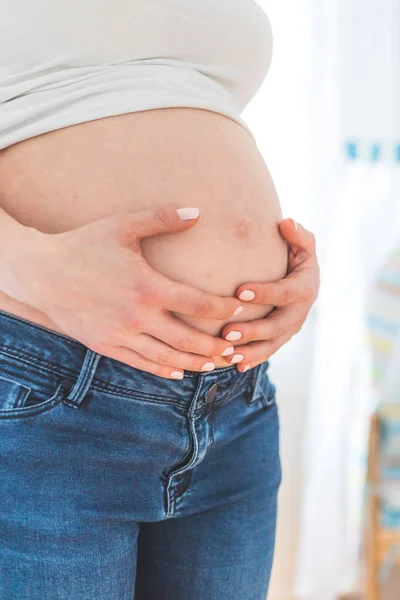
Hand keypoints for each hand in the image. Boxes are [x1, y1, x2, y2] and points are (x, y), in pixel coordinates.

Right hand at [5, 207, 242, 378]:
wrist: (41, 273)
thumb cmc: (84, 245)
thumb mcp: (122, 225)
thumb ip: (162, 218)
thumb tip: (198, 213)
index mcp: (147, 286)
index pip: (196, 303)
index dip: (222, 308)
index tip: (238, 309)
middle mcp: (137, 316)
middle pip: (187, 339)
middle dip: (215, 346)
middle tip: (235, 349)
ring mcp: (121, 335)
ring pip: (167, 357)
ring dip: (195, 363)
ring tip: (215, 365)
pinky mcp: (106, 346)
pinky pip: (140, 364)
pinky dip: (164, 370)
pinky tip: (179, 372)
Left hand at [221, 219, 319, 370]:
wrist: (303, 282)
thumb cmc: (297, 258)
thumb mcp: (303, 245)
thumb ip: (298, 235)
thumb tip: (286, 223)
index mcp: (304, 288)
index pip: (284, 293)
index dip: (264, 293)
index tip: (239, 291)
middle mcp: (299, 313)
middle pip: (275, 325)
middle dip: (252, 330)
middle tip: (227, 332)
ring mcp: (291, 329)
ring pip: (270, 344)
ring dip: (249, 350)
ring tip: (227, 352)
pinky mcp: (282, 339)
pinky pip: (268, 352)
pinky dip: (253, 359)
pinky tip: (235, 364)